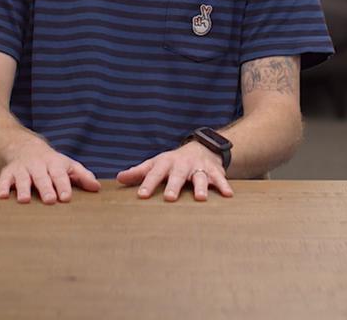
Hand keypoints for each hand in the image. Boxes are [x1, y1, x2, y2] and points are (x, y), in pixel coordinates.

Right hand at [0, 138, 99, 204]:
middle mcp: (37, 166)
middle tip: (49, 201)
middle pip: (41, 177)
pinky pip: (3, 180)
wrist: (24, 147)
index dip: (63, 185)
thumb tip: (97, 188)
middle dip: (45, 188)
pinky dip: (2, 187)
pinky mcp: (7, 173)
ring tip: (24, 200)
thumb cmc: (51, 162)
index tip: (66, 197)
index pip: (60, 175)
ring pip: (22, 179)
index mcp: (54, 164)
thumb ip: (82, 176)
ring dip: (23, 188)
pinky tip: (3, 197)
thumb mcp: (68, 165)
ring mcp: (22, 169)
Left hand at [116, 142, 233, 201]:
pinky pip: (219, 178)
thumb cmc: (173, 162)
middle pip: (177, 175)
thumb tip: (119, 178)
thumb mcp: (156, 164)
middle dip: (174, 186)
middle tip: (169, 198)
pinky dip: (224, 185)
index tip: (142, 196)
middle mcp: (182, 164)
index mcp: (165, 163)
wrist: (201, 149)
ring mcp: (198, 167)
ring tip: (200, 199)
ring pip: (199, 177)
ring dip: (200, 187)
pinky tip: (228, 195)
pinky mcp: (214, 171)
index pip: (154, 173)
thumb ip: (139, 173)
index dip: (148, 184)